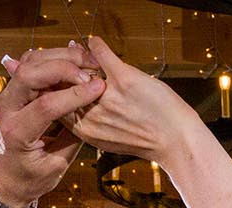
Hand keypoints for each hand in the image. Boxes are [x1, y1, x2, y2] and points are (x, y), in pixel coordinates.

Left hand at [0, 45, 107, 207]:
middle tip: (91, 71)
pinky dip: (53, 59)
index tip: (99, 88)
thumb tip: (95, 106)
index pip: (46, 105)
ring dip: (60, 57)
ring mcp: (7, 97)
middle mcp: (6, 110)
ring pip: (29, 62)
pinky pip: (31, 65)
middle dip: (64, 66)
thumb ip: (74, 134)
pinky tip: (74, 63)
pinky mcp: (13, 91)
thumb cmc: (31, 179)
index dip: (75, 94)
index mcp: (16, 134)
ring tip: (86, 63)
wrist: (8, 182)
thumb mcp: (57, 165)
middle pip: (31, 73)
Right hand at [66, 36, 202, 164]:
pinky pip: (103, 55)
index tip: (58, 80)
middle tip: (65, 62)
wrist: (175, 140)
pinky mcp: (124, 79)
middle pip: (65, 86)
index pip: (57, 106)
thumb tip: (79, 106)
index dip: (56, 90)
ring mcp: (107, 96)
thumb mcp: (109, 140)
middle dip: (62, 71)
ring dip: (77, 57)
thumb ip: (92, 123)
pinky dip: (97, 46)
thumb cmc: (147, 142)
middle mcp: (93, 115)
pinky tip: (94, 42)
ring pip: (80, 70)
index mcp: (86, 131)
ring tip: (78, 54)